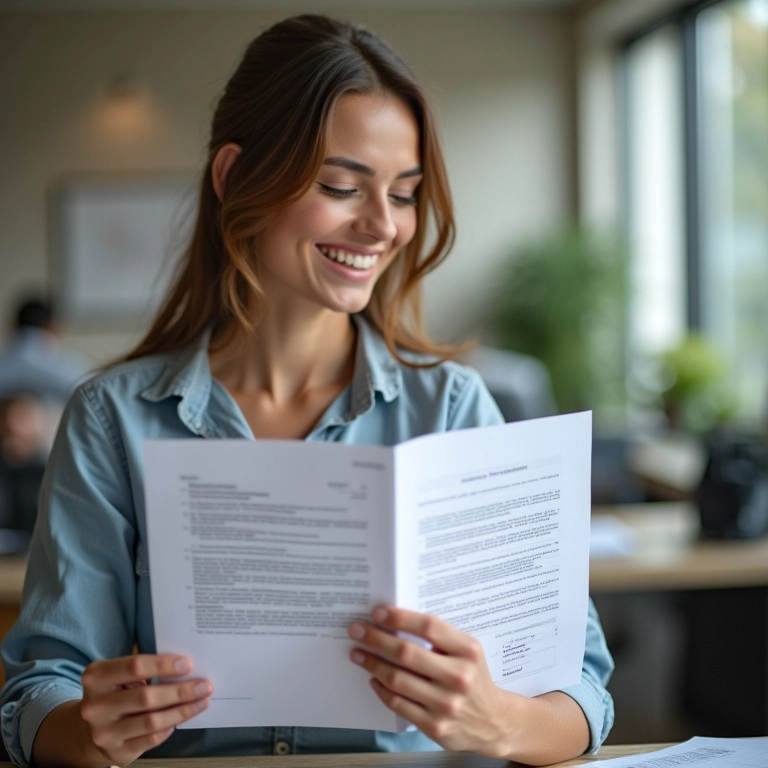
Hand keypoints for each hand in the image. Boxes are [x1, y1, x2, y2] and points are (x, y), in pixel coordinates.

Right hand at [79, 654, 212, 765]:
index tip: (188, 664)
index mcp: (96, 677)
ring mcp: (104, 732)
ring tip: (202, 701)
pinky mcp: (115, 751)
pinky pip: (151, 739)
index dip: (163, 665)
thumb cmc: (115, 693)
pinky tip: (180, 718)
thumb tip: (186, 669)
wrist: (91, 730)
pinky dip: (169, 727)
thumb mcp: (119, 676)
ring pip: (151, 721)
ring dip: (182, 711)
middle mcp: (95, 706)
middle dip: (180, 691)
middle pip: (146, 696)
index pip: (134, 666)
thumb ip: (144, 670)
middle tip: (205, 686)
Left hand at [348, 606, 515, 757]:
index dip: (400, 617)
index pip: (429, 627)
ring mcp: (446, 704)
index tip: (378, 612)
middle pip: (407, 653)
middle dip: (376, 639)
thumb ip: (439, 636)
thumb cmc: (472, 677)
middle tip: (357, 630)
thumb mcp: (466, 651)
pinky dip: (381, 689)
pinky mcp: (434, 726)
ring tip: (358, 653)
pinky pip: (398, 703)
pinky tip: (374, 678)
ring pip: (397, 679)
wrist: (491, 721)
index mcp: (468, 651)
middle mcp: (458, 677)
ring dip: (372, 663)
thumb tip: (395, 619)